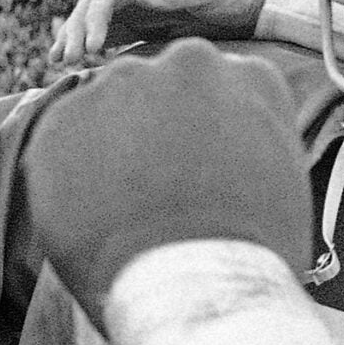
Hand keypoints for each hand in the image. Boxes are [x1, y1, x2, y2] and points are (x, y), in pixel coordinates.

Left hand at [22, 38, 313, 321]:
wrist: (195, 282)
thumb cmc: (253, 251)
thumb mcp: (281, 180)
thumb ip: (249, 143)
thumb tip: (229, 149)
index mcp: (250, 75)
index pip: (217, 89)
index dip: (203, 134)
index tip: (199, 173)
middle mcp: (189, 62)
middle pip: (161, 88)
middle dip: (153, 129)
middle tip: (157, 191)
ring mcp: (123, 83)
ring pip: (108, 108)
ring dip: (108, 148)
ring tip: (124, 210)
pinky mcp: (66, 115)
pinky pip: (62, 140)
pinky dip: (68, 176)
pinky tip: (93, 217)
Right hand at [50, 0, 268, 62]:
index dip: (94, 18)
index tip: (89, 46)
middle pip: (93, 5)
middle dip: (75, 31)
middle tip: (64, 59)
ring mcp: (137, 6)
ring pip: (95, 19)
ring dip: (75, 37)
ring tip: (58, 61)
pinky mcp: (142, 23)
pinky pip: (109, 33)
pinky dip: (90, 45)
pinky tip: (77, 62)